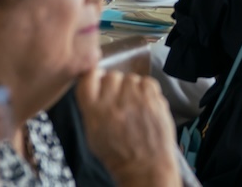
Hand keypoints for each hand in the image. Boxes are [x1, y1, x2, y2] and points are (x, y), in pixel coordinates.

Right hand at [77, 68, 179, 186]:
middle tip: (121, 100)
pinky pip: (148, 81)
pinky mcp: (153, 98)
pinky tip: (146, 104)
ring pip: (131, 78)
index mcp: (93, 111)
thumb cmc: (117, 153)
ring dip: (132, 88)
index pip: (88, 77)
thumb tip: (96, 84)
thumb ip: (92, 107)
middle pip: (112, 75)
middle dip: (116, 85)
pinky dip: (147, 90)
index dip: (94, 76)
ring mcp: (134, 98)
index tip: (99, 79)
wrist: (144, 166)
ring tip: (135, 106)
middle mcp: (112, 101)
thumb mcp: (93, 133)